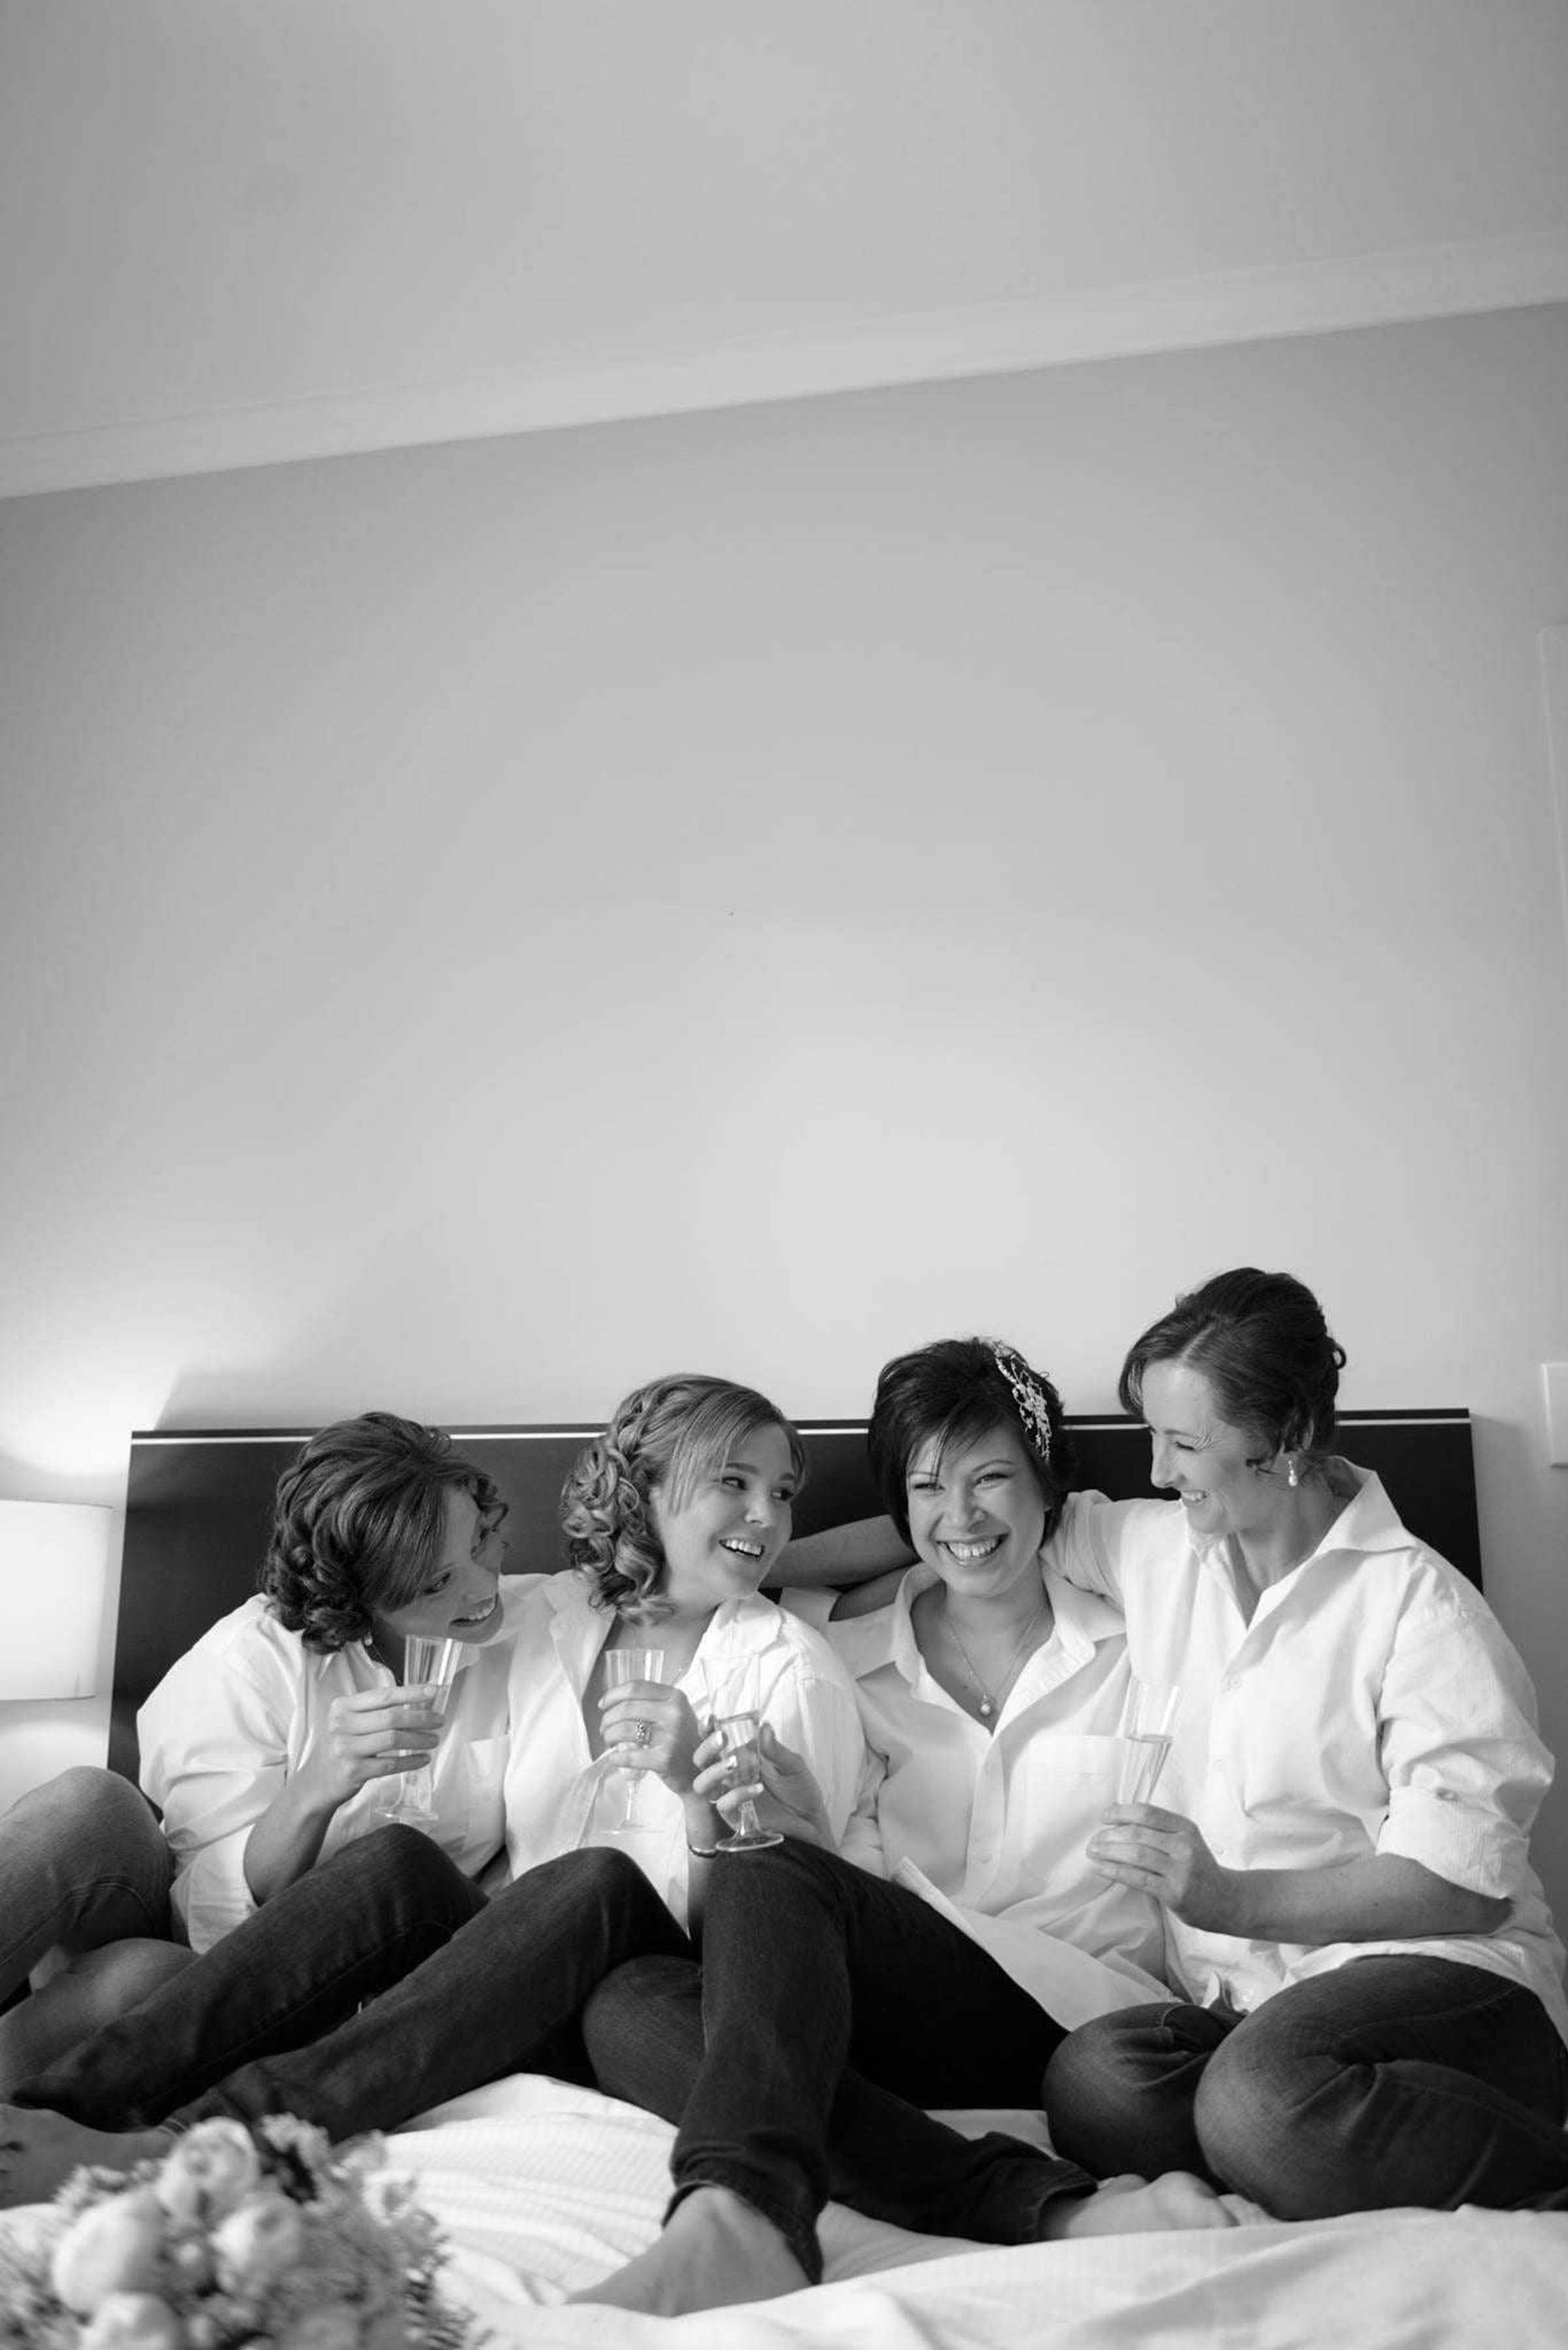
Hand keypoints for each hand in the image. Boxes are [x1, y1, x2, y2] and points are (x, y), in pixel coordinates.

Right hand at [297, 1685, 442, 1810]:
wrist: (316, 1783)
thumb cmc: (341, 1748)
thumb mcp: (348, 1723)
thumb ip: (373, 1712)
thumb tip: (415, 1703)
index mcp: (342, 1707)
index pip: (383, 1696)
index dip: (411, 1693)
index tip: (433, 1691)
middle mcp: (342, 1725)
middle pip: (391, 1717)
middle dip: (421, 1718)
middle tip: (439, 1720)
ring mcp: (346, 1748)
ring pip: (393, 1739)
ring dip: (419, 1739)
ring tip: (434, 1740)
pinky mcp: (353, 1771)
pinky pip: (390, 1764)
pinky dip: (410, 1761)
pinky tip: (423, 1759)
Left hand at [598, 1681, 705, 1794]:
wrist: (701, 1771)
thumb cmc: (684, 1740)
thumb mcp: (676, 1713)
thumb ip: (652, 1703)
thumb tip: (615, 1701)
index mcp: (675, 1697)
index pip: (636, 1688)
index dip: (613, 1694)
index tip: (602, 1704)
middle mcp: (674, 1713)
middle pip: (627, 1708)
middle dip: (608, 1719)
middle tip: (604, 1728)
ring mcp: (670, 1737)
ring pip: (624, 1729)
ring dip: (609, 1735)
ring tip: (609, 1741)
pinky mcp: (664, 1759)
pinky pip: (629, 1756)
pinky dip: (616, 1757)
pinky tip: (613, 1758)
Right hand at [692, 1723, 832, 1848]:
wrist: (811, 1823)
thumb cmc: (801, 1791)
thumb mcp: (793, 1766)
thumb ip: (775, 1749)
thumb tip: (764, 1726)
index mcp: (741, 1758)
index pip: (716, 1742)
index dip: (707, 1730)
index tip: (711, 1717)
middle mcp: (731, 1776)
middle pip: (701, 1761)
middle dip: (706, 1748)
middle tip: (721, 1738)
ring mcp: (730, 1796)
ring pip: (703, 1784)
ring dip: (714, 1771)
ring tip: (734, 1763)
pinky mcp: (735, 1816)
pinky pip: (724, 1804)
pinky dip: (737, 1794)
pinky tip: (758, 1788)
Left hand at [1087, 1804, 1247, 1933]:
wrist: (1225, 1899)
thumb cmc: (1198, 1867)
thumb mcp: (1186, 1839)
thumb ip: (1160, 1828)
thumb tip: (1119, 1813)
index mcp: (1185, 1828)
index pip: (1148, 1812)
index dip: (1122, 1812)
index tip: (1105, 1816)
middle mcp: (1184, 1846)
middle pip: (1138, 1834)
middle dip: (1110, 1835)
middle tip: (1094, 1839)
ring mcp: (1180, 1870)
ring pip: (1137, 1855)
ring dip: (1109, 1852)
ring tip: (1093, 1852)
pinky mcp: (1174, 1893)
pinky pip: (1139, 1879)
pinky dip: (1116, 1872)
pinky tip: (1102, 1869)